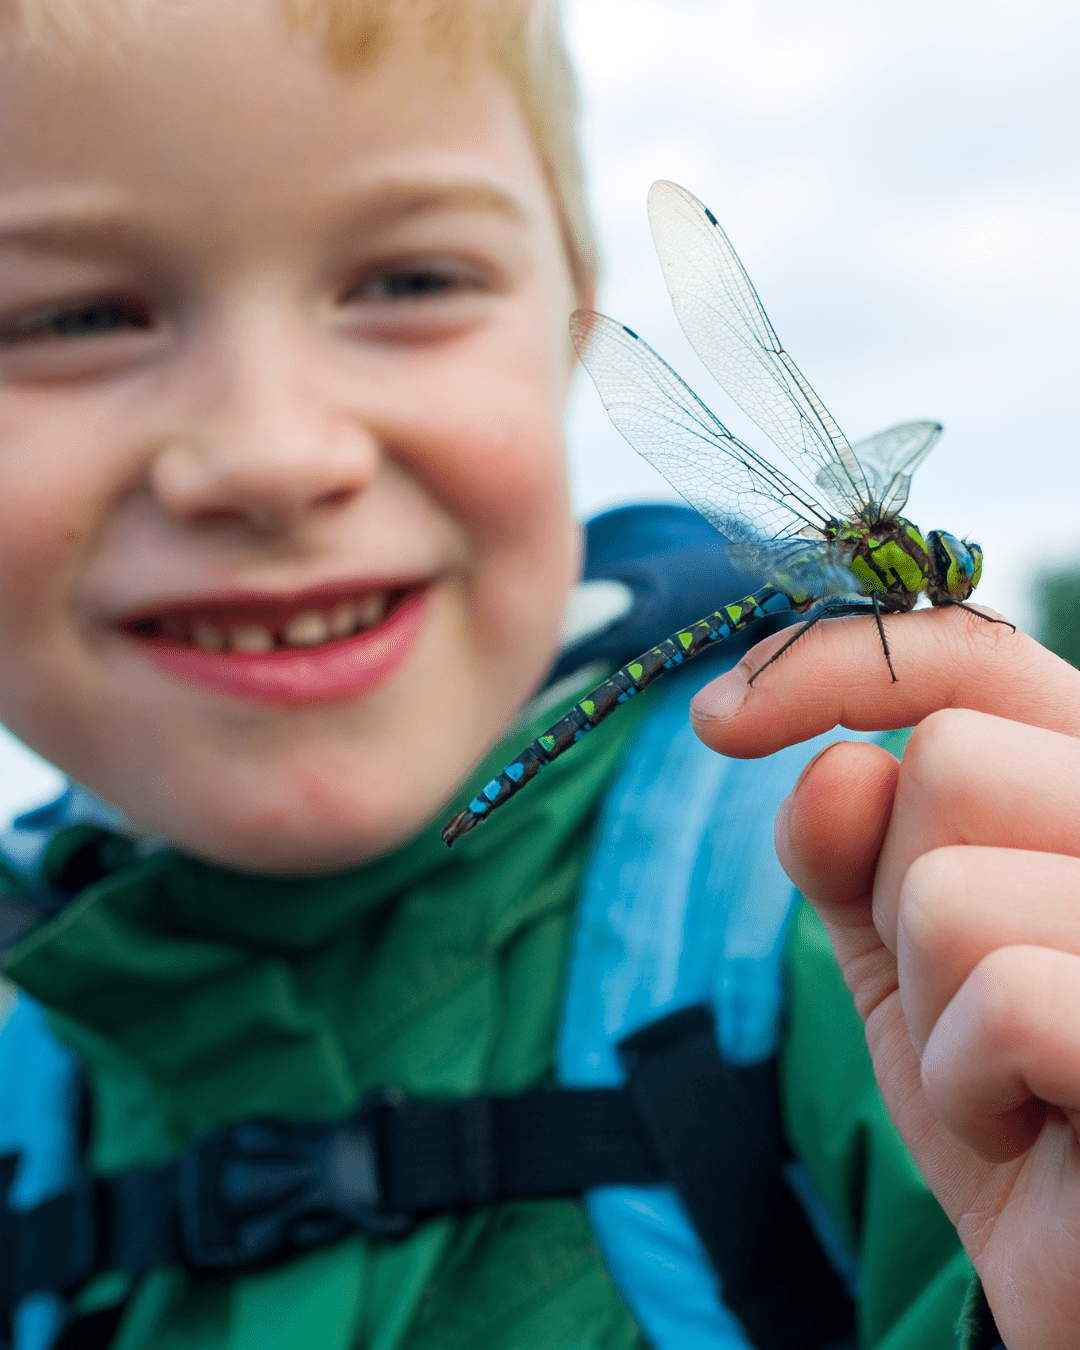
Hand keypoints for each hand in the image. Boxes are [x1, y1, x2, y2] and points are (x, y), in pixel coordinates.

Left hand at [690, 605, 1079, 1349]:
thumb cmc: (1006, 1096)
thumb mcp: (905, 951)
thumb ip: (854, 846)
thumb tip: (832, 769)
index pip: (972, 656)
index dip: (832, 665)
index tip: (718, 719)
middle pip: (947, 764)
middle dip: (901, 897)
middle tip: (967, 994)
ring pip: (949, 889)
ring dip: (933, 1006)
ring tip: (1004, 1073)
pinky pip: (1000, 1005)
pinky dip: (970, 1086)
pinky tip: (1030, 1128)